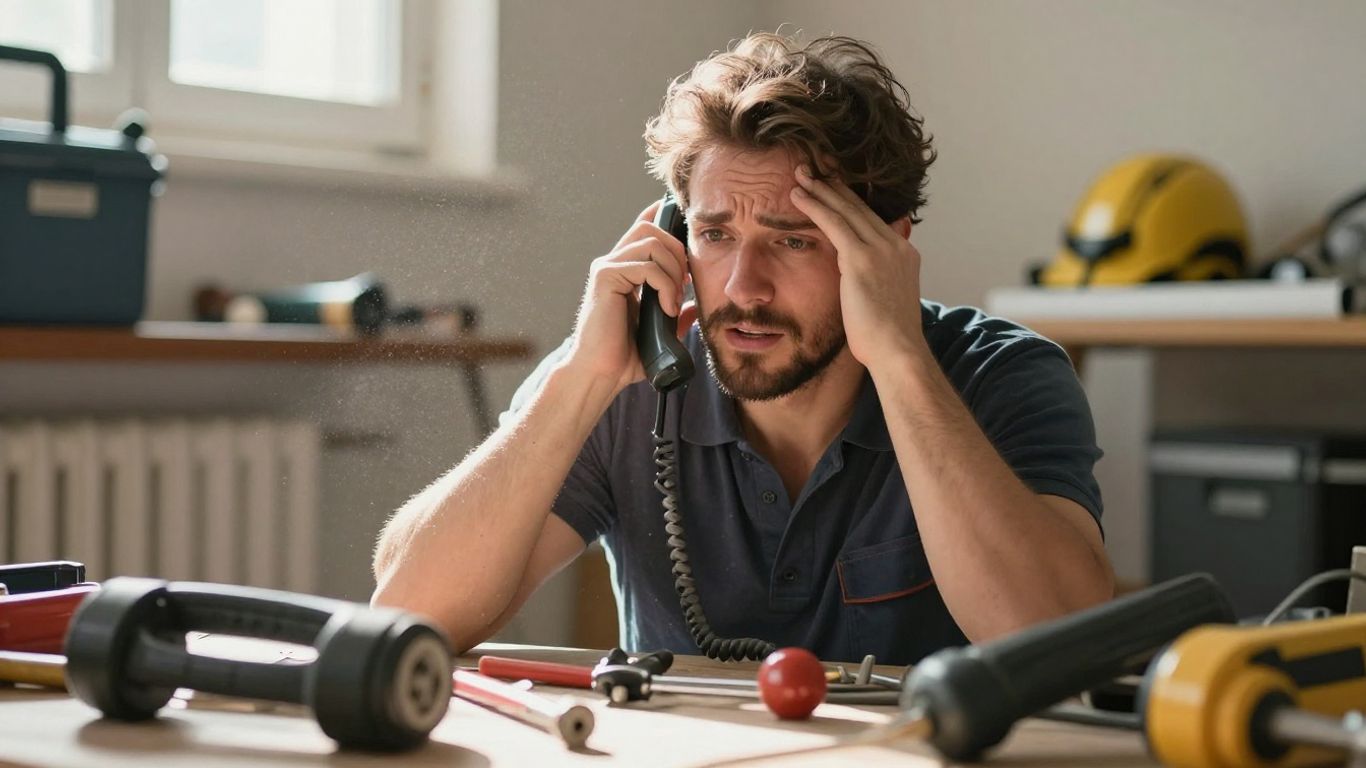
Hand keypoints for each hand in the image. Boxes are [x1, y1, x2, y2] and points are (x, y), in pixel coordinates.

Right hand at [565, 201, 690, 393]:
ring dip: (673, 270)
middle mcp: (612, 263)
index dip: (664, 219)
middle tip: (684, 284)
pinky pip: (646, 266)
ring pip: (651, 242)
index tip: (687, 236)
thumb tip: (694, 307)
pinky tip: (667, 308)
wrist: (601, 374)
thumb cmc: (624, 357)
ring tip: (674, 300)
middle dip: (677, 251)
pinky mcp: (605, 277)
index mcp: (623, 270)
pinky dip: (665, 285)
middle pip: (650, 228)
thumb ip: (675, 316)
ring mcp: (607, 268)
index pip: (643, 229)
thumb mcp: (659, 334)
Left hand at [789, 165, 927, 369]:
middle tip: (814, 167)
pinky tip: (797, 195)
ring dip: (820, 189)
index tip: (832, 184)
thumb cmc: (887, 340)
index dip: (850, 200)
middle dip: (834, 186)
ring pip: (846, 210)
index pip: (872, 219)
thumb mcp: (885, 303)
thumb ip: (875, 282)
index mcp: (903, 254)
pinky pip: (834, 224)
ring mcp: (881, 250)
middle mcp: (895, 246)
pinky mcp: (862, 259)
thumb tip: (862, 281)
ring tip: (799, 174)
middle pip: (860, 207)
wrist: (898, 352)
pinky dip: (814, 206)